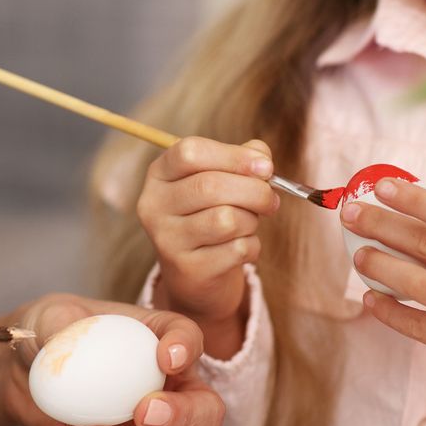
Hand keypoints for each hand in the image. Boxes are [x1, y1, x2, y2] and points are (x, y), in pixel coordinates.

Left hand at [1, 294, 224, 425]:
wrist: (25, 371)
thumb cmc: (50, 330)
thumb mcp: (49, 317)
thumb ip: (58, 325)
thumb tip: (63, 339)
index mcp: (161, 337)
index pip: (188, 338)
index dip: (187, 348)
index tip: (166, 357)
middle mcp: (167, 383)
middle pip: (202, 408)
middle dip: (184, 415)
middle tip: (146, 413)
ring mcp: (148, 423)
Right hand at [136, 137, 279, 324]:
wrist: (197, 273)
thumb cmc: (211, 214)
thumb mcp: (221, 179)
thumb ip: (242, 159)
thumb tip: (261, 159)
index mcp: (159, 174)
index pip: (190, 152)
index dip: (234, 156)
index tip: (266, 166)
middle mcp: (154, 205)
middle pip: (210, 186)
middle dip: (255, 191)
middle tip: (271, 199)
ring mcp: (167, 239)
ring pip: (226, 219)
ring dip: (251, 220)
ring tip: (249, 223)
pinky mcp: (187, 269)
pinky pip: (236, 249)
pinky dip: (252, 246)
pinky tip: (243, 247)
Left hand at [341, 178, 425, 409]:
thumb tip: (408, 214)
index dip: (415, 199)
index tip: (381, 186)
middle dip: (383, 225)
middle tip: (351, 213)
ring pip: (418, 284)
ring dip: (380, 266)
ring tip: (359, 254)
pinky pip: (420, 326)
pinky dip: (390, 311)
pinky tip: (371, 298)